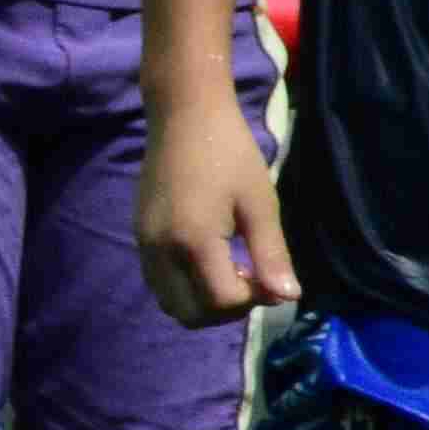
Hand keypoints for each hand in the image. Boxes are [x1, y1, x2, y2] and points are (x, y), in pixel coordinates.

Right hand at [133, 104, 293, 327]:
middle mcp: (161, 250)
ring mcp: (144, 245)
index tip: (269, 276)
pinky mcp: (139, 237)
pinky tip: (208, 259)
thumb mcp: (260, 203)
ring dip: (203, 303)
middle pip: (191, 314)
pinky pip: (160, 284)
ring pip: (171, 304)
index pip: (222, 301)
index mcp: (194, 240)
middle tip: (250, 280)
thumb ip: (272, 255)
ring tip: (229, 271)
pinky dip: (185, 288)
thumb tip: (289, 297)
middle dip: (226, 310)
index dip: (253, 300)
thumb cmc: (230, 152)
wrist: (183, 115)